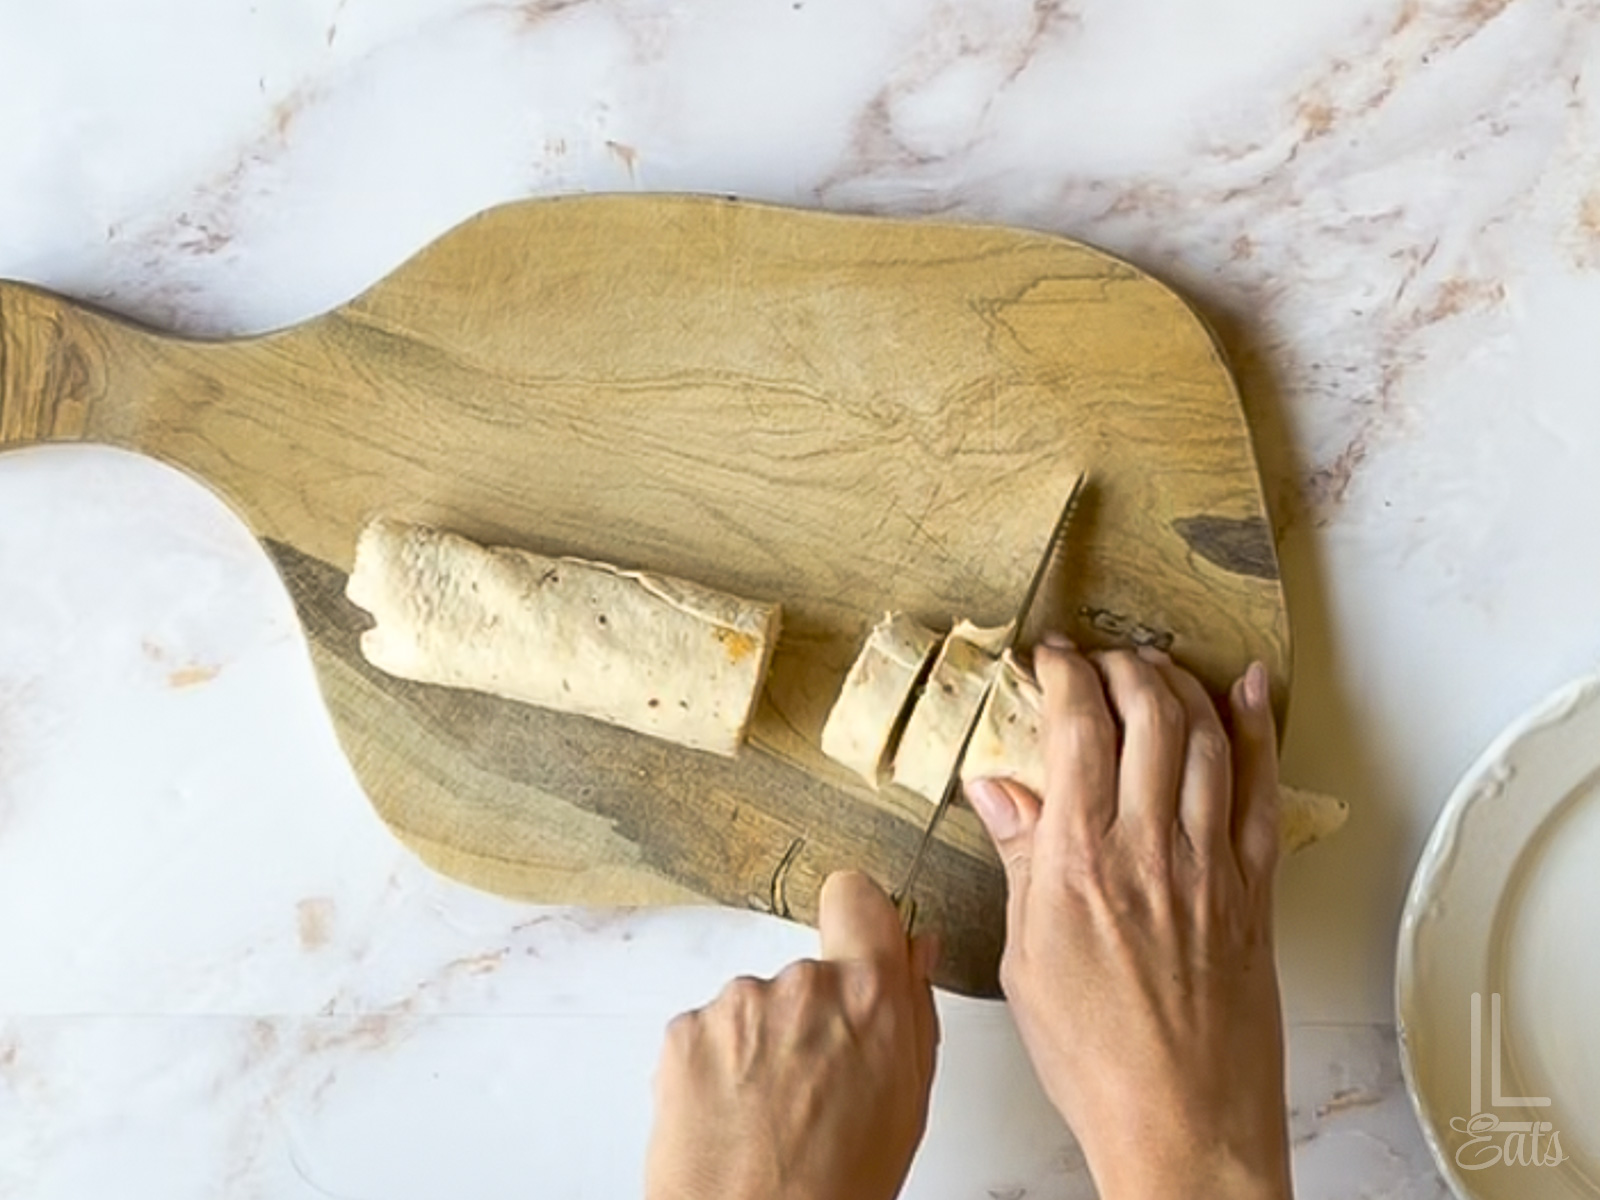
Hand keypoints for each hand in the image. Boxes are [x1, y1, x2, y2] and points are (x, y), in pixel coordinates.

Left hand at [645, 870, 939, 1199]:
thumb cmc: (836, 1188)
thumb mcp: (907, 1103)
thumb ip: (912, 1012)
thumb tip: (916, 951)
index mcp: (870, 996)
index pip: (858, 897)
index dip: (856, 919)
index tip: (854, 942)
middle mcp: (803, 984)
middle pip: (808, 972)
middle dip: (809, 1018)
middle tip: (812, 1088)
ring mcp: (737, 1004)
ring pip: (755, 1006)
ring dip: (760, 1047)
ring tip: (769, 1116)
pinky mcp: (684, 1030)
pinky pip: (708, 1032)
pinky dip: (716, 1068)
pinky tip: (732, 1117)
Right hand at [965, 642, 1290, 1199]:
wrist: (1182, 1122)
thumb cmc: (1096, 1056)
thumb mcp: (1026, 956)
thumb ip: (1021, 859)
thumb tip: (998, 790)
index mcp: (1080, 861)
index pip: (1076, 729)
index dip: (1063, 675)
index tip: (1050, 658)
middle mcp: (1150, 847)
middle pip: (1146, 714)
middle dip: (1120, 666)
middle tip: (1099, 658)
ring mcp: (1211, 864)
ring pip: (1205, 737)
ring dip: (1179, 685)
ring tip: (1155, 667)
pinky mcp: (1254, 889)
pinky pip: (1262, 790)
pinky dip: (1257, 732)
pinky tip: (1247, 694)